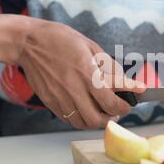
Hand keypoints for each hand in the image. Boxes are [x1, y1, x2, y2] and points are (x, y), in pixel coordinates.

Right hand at [16, 19, 145, 129]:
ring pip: (85, 123)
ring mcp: (60, 98)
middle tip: (119, 108)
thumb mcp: (90, 46)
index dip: (127, 103)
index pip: (112, 100)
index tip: (135, 98)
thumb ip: (109, 67)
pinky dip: (83, 119)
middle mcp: (73, 90)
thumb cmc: (60, 40)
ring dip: (99, 120)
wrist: (28, 43)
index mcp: (86, 74)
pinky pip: (71, 120)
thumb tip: (126, 82)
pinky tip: (87, 109)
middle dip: (114, 116)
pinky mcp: (51, 102)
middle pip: (99, 118)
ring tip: (104, 111)